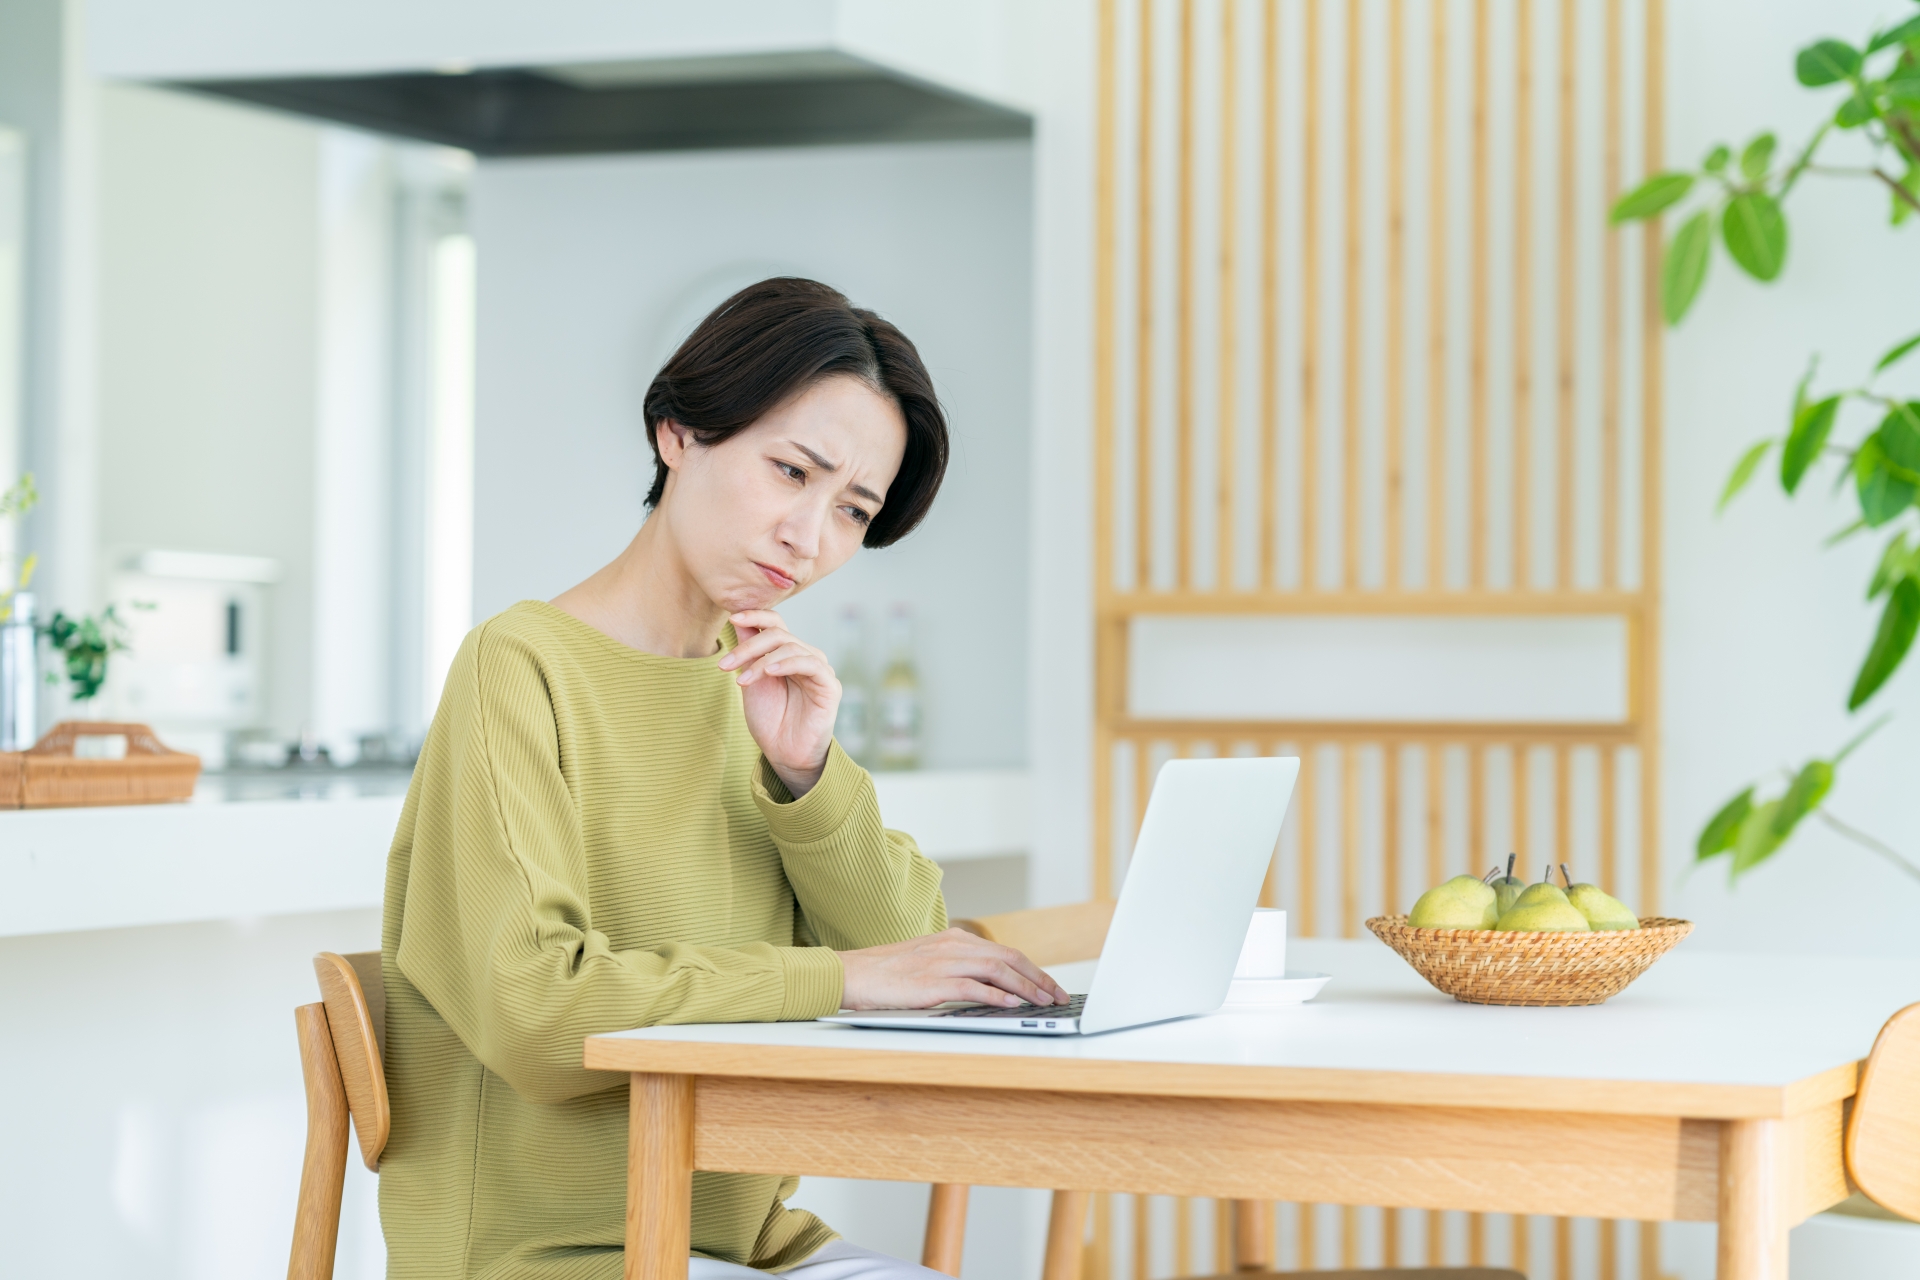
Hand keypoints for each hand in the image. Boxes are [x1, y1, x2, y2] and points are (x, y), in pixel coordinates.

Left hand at [719, 610, 836, 795]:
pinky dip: (786, 663)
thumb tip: (738, 619)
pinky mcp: (829, 684)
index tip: (732, 618)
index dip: (755, 616)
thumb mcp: (752, 681)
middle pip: (778, 635)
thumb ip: (749, 653)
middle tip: (725, 665)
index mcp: (787, 654)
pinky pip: (810, 663)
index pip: (775, 623)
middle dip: (747, 647)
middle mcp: (805, 657)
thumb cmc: (770, 720)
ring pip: (790, 647)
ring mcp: (819, 669)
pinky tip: (768, 672)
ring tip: (742, 680)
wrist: (784, 754)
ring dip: (760, 660)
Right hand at [836, 928, 1072, 1010]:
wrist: (850, 974)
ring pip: (996, 970)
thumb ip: (958, 969)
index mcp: (953, 939)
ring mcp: (942, 962)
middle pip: (1008, 958)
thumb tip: (992, 989)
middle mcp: (952, 946)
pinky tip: (1011, 1005)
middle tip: (1058, 996)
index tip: (1050, 986)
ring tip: (1043, 1002)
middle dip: (1038, 978)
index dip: (1032, 969)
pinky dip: (996, 996)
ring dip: (1025, 987)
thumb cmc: (886, 974)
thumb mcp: (927, 963)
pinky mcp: (930, 982)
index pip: (1004, 952)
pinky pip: (972, 987)